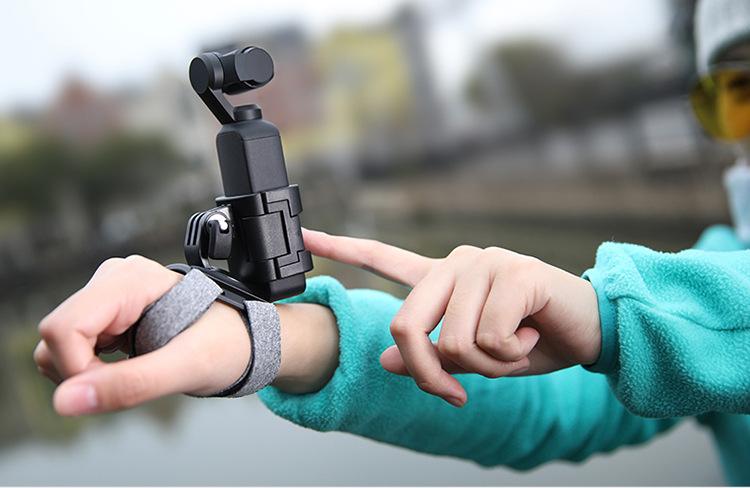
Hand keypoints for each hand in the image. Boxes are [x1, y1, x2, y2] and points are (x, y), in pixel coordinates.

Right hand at [34, 255, 338, 415]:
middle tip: (139, 377)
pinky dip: (95, 370)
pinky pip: (75, 349)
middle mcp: (113, 280)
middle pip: (56, 337)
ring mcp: (109, 297)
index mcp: (130, 280)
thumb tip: (65, 401)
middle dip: (84, 372)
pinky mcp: (109, 315)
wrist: (248, 338)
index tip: (117, 389)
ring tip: (142, 367)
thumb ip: (130, 384)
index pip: (63, 328)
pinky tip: (134, 363)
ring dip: (90, 372)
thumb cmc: (229, 345)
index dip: (78, 370)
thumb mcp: (187, 367)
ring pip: (60, 345)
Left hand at [303, 229, 600, 407]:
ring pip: (451, 340)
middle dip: (428, 373)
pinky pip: (487, 337)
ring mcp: (484, 263)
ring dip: (486, 364)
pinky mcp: (513, 273)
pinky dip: (510, 355)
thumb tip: (383, 360)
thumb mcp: (476, 358)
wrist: (592, 331)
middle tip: (456, 394)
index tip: (305, 237)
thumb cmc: (532, 340)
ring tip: (516, 344)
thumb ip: (432, 354)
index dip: (342, 248)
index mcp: (443, 278)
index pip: (384, 258)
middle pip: (405, 324)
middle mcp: (457, 262)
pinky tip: (532, 335)